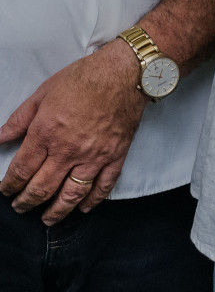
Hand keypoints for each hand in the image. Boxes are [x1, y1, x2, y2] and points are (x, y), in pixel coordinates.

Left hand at [0, 41, 145, 222]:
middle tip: (20, 208)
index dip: (9, 186)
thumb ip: (19, 119)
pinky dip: (93, 200)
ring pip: (72, 193)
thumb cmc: (84, 78)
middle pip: (42, 187)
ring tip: (47, 219)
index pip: (21, 170)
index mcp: (46, 133)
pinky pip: (104, 185)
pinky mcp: (116, 155)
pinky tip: (84, 208)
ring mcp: (94, 155)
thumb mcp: (43, 93)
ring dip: (57, 210)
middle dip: (26, 202)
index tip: (5, 191)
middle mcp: (68, 150)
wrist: (125, 72)